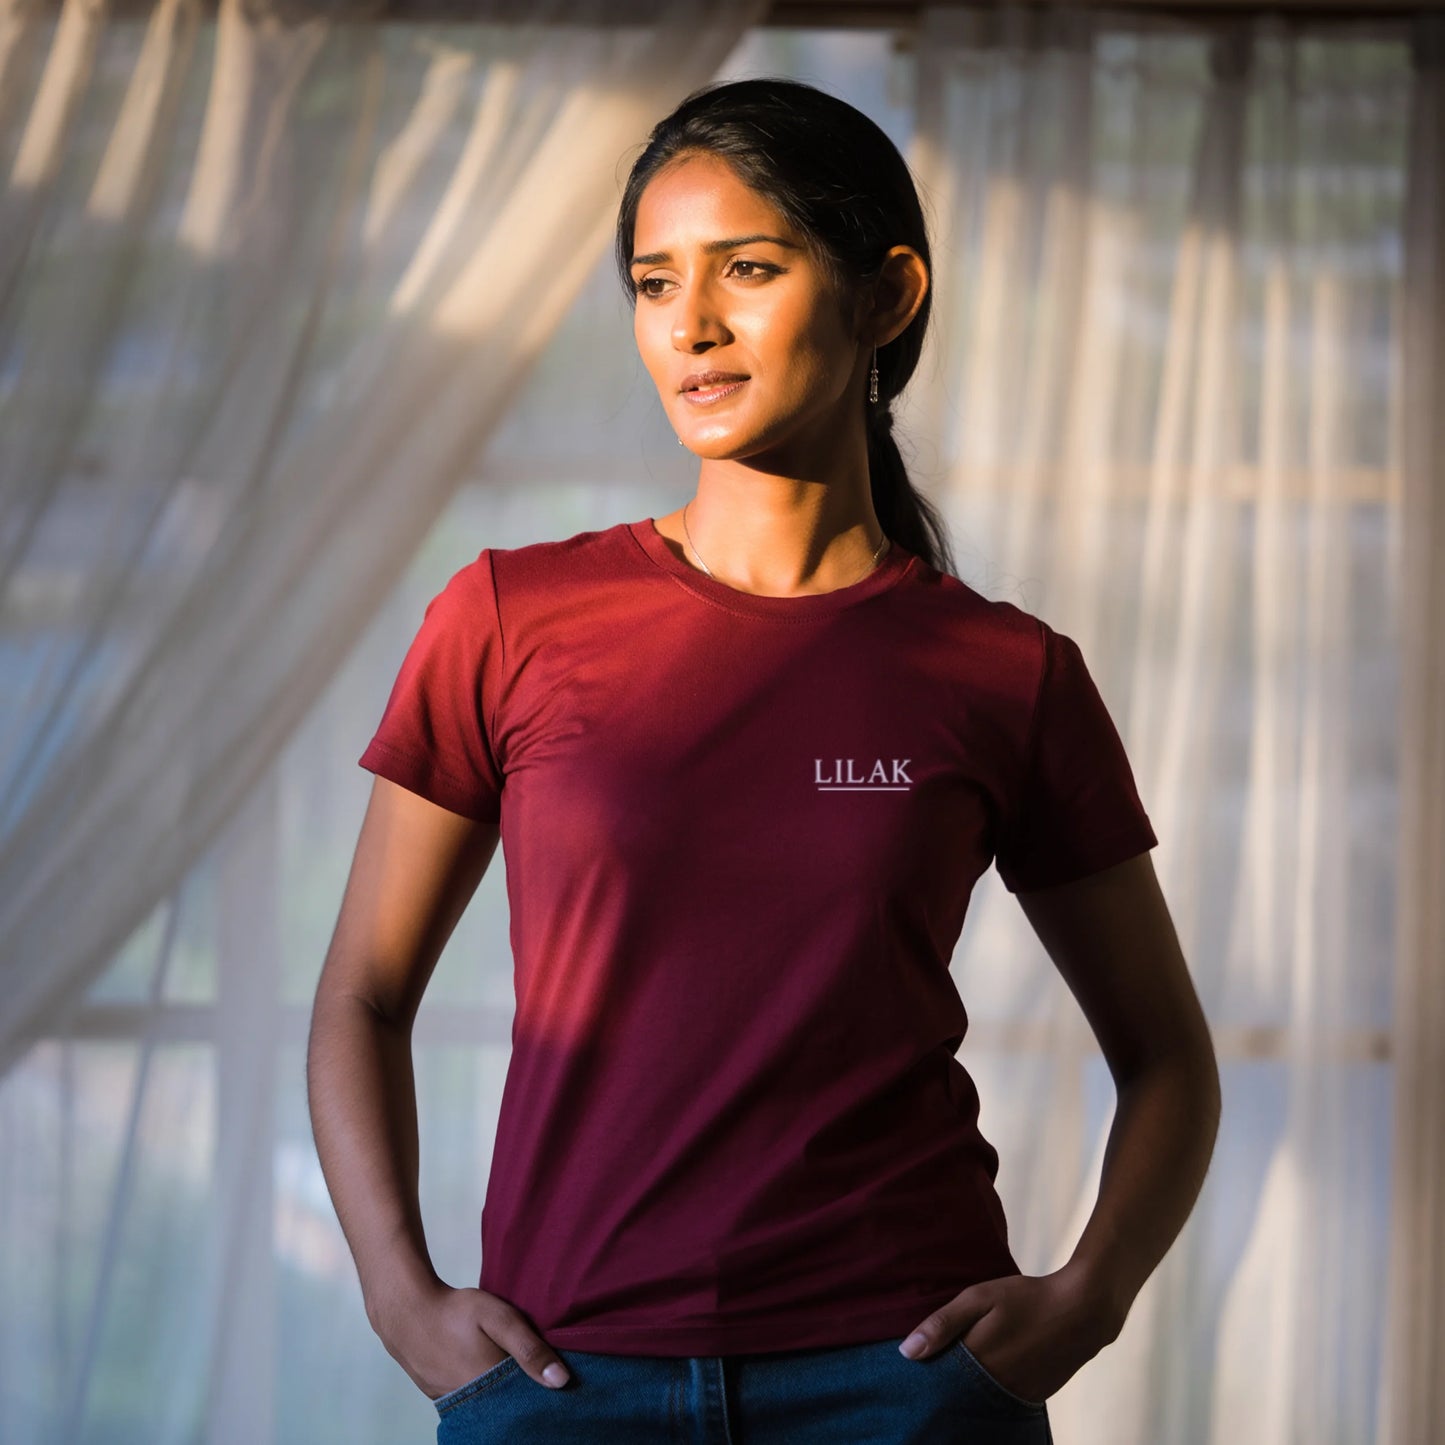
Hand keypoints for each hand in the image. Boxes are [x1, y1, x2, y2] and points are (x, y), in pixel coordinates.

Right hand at [371, 1278, 571, 1398]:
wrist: (406, 1310)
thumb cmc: (455, 1311)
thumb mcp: (498, 1318)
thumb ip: (528, 1348)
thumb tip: (562, 1381)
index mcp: (490, 1386)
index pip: (526, 1402)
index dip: (543, 1393)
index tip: (560, 1384)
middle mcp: (471, 1402)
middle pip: (507, 1406)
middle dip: (523, 1394)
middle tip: (538, 1374)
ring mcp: (452, 1401)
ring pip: (487, 1405)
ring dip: (502, 1393)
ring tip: (516, 1372)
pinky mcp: (439, 1395)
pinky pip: (469, 1400)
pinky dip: (482, 1391)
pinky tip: (489, 1373)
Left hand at [897, 1261, 1121, 1403]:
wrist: (1083, 1312)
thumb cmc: (1027, 1298)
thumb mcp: (980, 1298)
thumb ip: (943, 1323)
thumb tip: (907, 1352)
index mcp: (977, 1361)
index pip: (937, 1383)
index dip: (922, 1380)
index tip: (907, 1377)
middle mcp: (995, 1387)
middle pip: (956, 1399)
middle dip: (941, 1391)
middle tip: (927, 1379)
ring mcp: (1016, 1396)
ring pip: (978, 1404)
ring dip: (965, 1395)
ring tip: (953, 1379)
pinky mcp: (1033, 1398)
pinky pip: (1001, 1404)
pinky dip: (988, 1396)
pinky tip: (983, 1381)